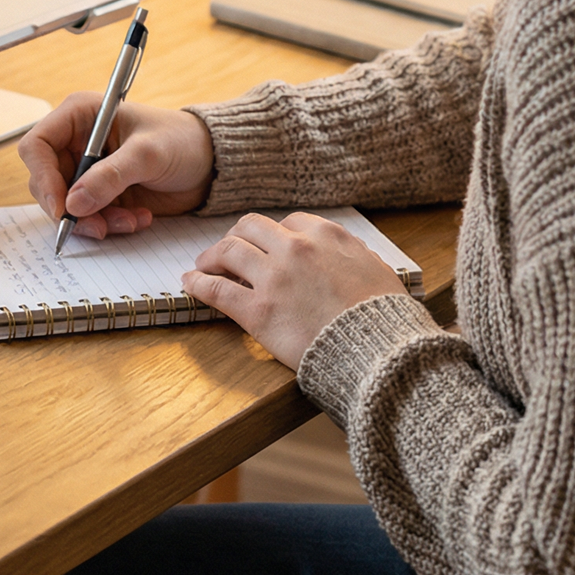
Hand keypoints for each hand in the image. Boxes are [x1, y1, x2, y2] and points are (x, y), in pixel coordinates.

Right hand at [18, 92, 213, 239]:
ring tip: (129, 221)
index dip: (43, 177)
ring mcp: (87, 170)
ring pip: (67, 206)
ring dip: (94, 221)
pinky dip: (109, 225)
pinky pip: (88, 218)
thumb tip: (73, 203)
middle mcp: (76, 142)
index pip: (38, 145)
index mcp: (80, 116)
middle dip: (72, 209)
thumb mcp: (147, 154)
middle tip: (100, 226)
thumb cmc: (181, 140)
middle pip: (46, 182)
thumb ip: (110, 176)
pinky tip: (137, 218)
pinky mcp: (100, 194)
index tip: (62, 208)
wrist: (208, 163)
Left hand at [181, 212, 406, 370]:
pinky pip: (218, 290)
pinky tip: (190, 284)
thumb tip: (350, 250)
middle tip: (228, 251)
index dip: (272, 235)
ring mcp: (273, 278)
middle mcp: (295, 248)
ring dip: (212, 256)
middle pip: (250, 228)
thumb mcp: (377, 269)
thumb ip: (354, 254)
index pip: (287, 222)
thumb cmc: (384, 317)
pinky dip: (199, 284)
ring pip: (229, 251)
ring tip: (203, 265)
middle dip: (236, 237)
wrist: (379, 352)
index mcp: (325, 235)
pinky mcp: (258, 311)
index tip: (266, 246)